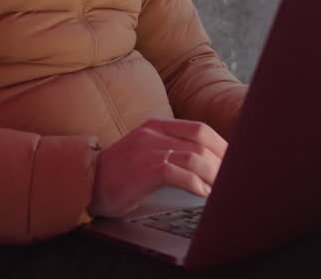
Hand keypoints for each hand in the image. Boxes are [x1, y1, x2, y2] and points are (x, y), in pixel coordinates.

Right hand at [90, 117, 227, 217]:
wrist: (86, 184)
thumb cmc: (120, 174)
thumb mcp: (146, 153)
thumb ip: (170, 151)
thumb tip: (205, 164)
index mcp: (156, 126)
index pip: (199, 130)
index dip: (221, 145)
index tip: (234, 163)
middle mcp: (153, 133)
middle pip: (201, 142)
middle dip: (222, 161)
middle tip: (234, 179)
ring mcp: (147, 150)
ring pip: (193, 157)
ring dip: (213, 176)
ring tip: (222, 191)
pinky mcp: (143, 170)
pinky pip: (178, 174)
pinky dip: (196, 185)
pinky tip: (204, 195)